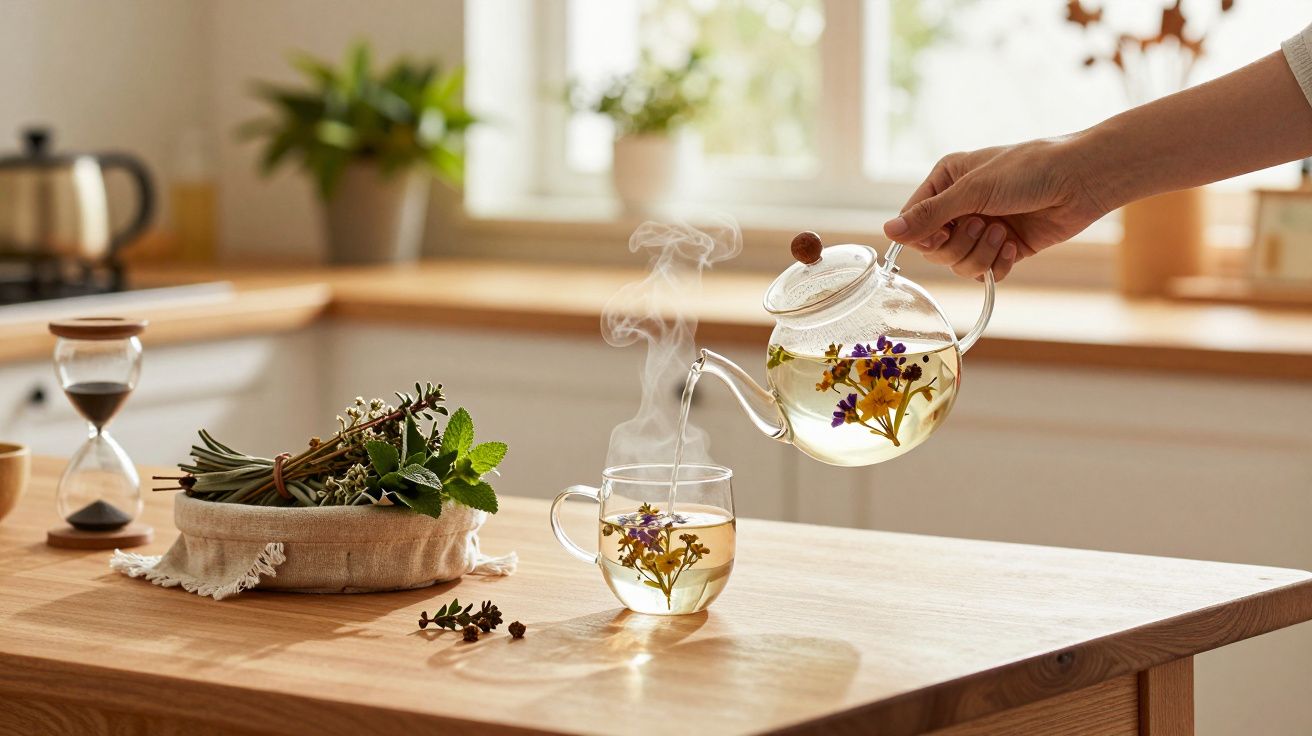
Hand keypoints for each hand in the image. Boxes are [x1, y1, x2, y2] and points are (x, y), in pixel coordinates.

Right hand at [883, 137, 1110, 279]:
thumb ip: (929, 215)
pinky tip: (1015, 245)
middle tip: (983, 225)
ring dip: (980, 254)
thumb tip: (888, 231)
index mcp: (947, 181)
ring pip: (958, 264)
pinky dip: (998, 264)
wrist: (1081, 181)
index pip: (914, 222)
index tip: (945, 230)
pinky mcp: (1005, 247)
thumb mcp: (973, 190)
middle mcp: (961, 205)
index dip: (925, 235)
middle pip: (935, 249)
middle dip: (959, 244)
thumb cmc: (1029, 170)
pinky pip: (984, 272)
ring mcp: (982, 228)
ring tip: (1003, 234)